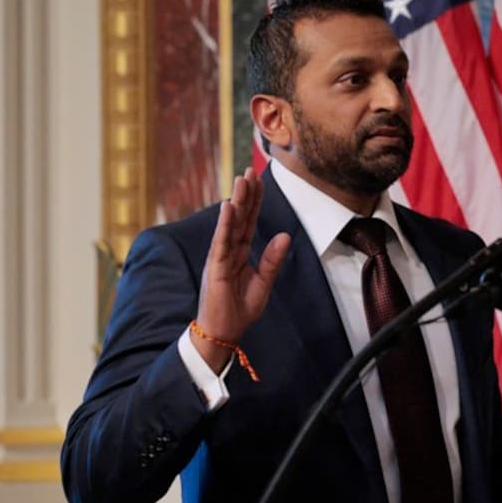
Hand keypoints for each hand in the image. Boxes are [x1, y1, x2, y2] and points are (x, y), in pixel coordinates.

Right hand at [193, 167, 289, 370]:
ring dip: (236, 201)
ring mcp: (220, 257)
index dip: (254, 202)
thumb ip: (272, 260)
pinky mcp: (216, 267)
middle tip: (250, 170)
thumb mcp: (264, 283)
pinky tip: (229, 206)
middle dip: (246, 195)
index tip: (258, 181)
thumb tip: (285, 236)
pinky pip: (221, 241)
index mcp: (240, 253)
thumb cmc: (240, 309)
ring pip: (230, 224)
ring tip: (241, 180)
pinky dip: (225, 224)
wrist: (224, 332)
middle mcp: (228, 250)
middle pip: (239, 217)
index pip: (249, 222)